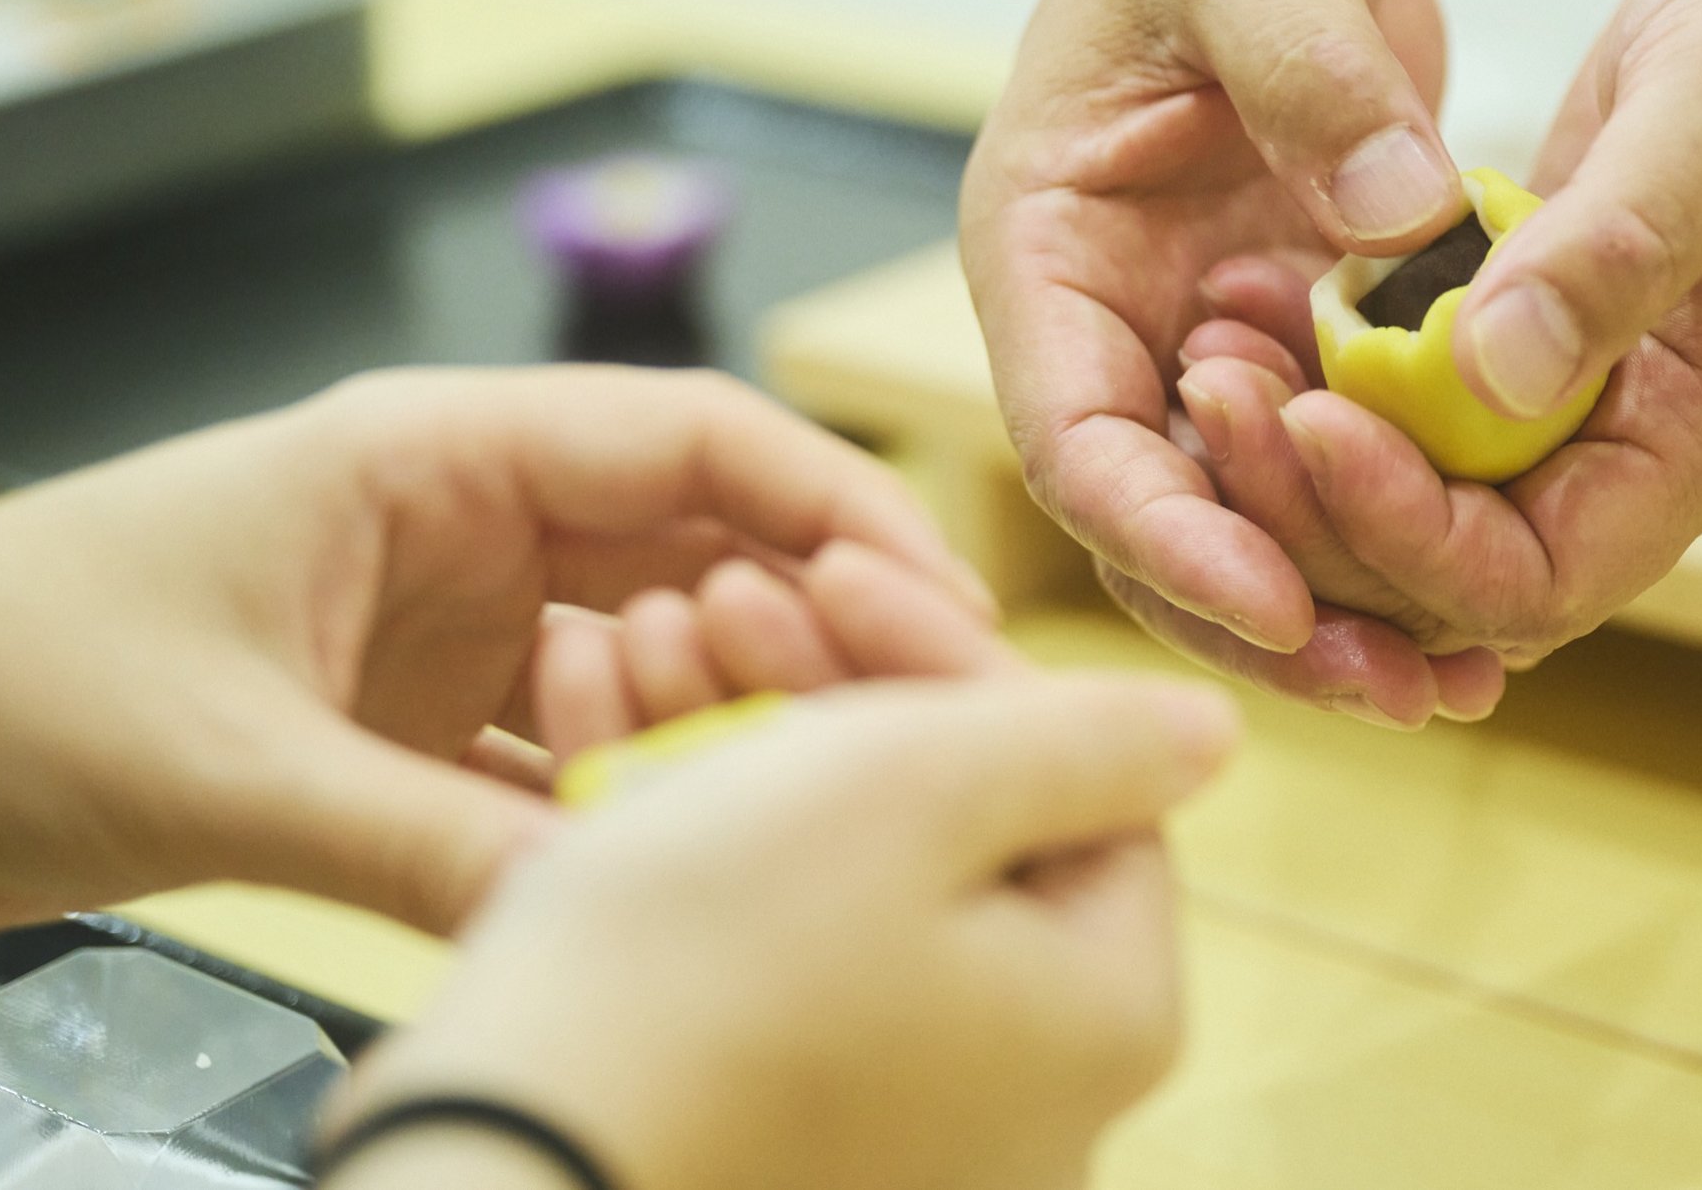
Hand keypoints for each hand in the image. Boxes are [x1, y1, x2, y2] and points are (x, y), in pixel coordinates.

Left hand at [0, 366, 1001, 934]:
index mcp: (438, 452)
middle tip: (910, 734)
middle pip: (702, 544)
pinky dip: (619, 801)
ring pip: (650, 652)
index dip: (836, 514)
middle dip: (813, 628)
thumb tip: (611, 930)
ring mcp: (446, 619)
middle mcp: (468, 520)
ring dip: (715, 724)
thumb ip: (427, 845)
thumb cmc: (0, 677)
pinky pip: (566, 751)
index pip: (695, 441)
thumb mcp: (227, 764)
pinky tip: (658, 861)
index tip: (936, 612)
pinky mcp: (411, 714)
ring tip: (778, 806)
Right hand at [331, 672, 1239, 1189]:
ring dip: (746, 735)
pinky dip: (699, 843)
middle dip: (831, 685)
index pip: (1077, 780)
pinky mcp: (779, 1137)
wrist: (493, 1165)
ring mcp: (902, 1133)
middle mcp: (1028, 1097)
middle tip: (729, 595)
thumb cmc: (710, 965)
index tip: (836, 570)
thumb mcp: (919, 789)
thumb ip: (1092, 741)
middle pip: (956, 825)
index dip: (949, 654)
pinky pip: (767, 955)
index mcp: (1104, 1011)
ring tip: (639, 639)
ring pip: (843, 875)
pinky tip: (608, 730)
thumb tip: (1208, 729)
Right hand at [962, 0, 1507, 727]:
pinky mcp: (1289, 337)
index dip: (1166, 532)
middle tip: (1399, 687)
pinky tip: (1488, 594)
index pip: (1073, 433)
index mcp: (1040, 246)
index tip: (1282, 602)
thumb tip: (1402, 223)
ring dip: (1339, 604)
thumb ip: (1312, 74)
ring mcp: (1194, 338)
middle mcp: (1106, 319)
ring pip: (1242, 519)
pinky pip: (1330, 464)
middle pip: (1156, 517)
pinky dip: (1395, 529)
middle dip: (1265, 615)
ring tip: (1457, 682)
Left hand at [1175, 0, 1701, 667]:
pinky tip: (1254, 306)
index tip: (1303, 415)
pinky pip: (1419, 416)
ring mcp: (1596, 404)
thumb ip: (1625, 241)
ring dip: (1308, 460)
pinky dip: (1332, 381)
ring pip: (1422, 507)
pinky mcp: (1545, 343)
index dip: (1404, 530)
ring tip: (1213, 353)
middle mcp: (1651, 448)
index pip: (1535, 578)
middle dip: (1321, 510)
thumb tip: (1498, 373)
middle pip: (1453, 575)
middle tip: (1210, 392)